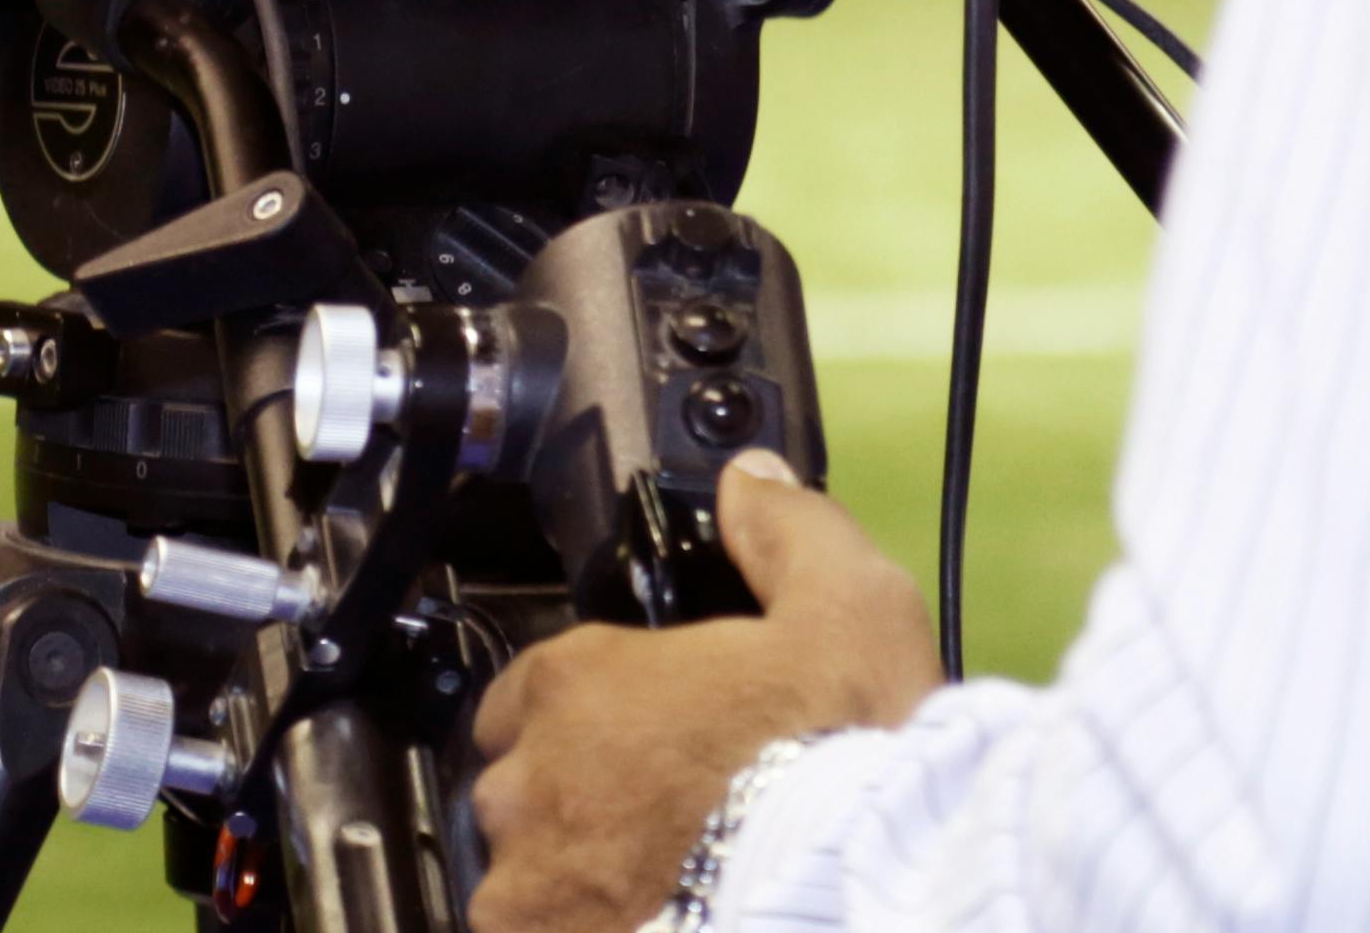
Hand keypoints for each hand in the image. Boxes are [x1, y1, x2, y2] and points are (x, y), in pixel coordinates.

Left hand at [466, 455, 943, 932]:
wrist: (844, 891)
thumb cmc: (839, 760)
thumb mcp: (849, 608)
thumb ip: (788, 532)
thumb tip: (752, 481)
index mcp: (579, 681)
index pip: (532, 685)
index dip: (591, 706)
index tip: (645, 728)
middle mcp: (531, 778)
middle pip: (521, 779)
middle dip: (575, 791)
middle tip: (662, 808)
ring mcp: (527, 878)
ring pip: (520, 869)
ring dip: (568, 870)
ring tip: (655, 876)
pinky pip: (533, 929)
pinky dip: (574, 923)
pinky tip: (643, 916)